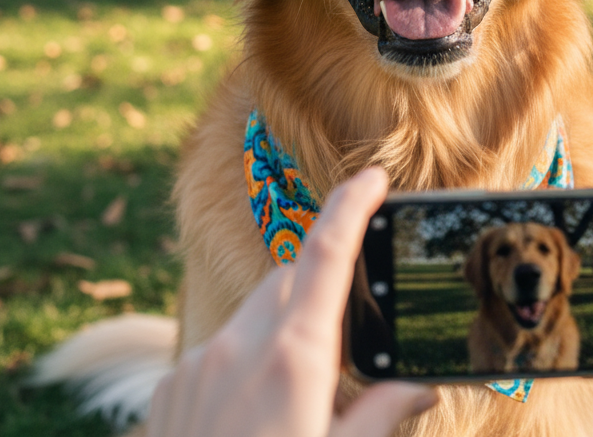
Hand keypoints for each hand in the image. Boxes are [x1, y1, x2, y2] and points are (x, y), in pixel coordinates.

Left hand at [147, 168, 435, 436]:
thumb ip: (382, 414)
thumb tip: (422, 386)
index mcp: (294, 357)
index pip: (327, 253)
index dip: (353, 206)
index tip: (373, 179)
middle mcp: (241, 345)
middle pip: (291, 279)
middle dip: (323, 287)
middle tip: (346, 342)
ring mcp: (199, 363)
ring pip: (254, 310)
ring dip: (283, 324)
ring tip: (297, 390)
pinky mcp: (170, 386)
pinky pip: (219, 345)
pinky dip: (244, 355)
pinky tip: (251, 413)